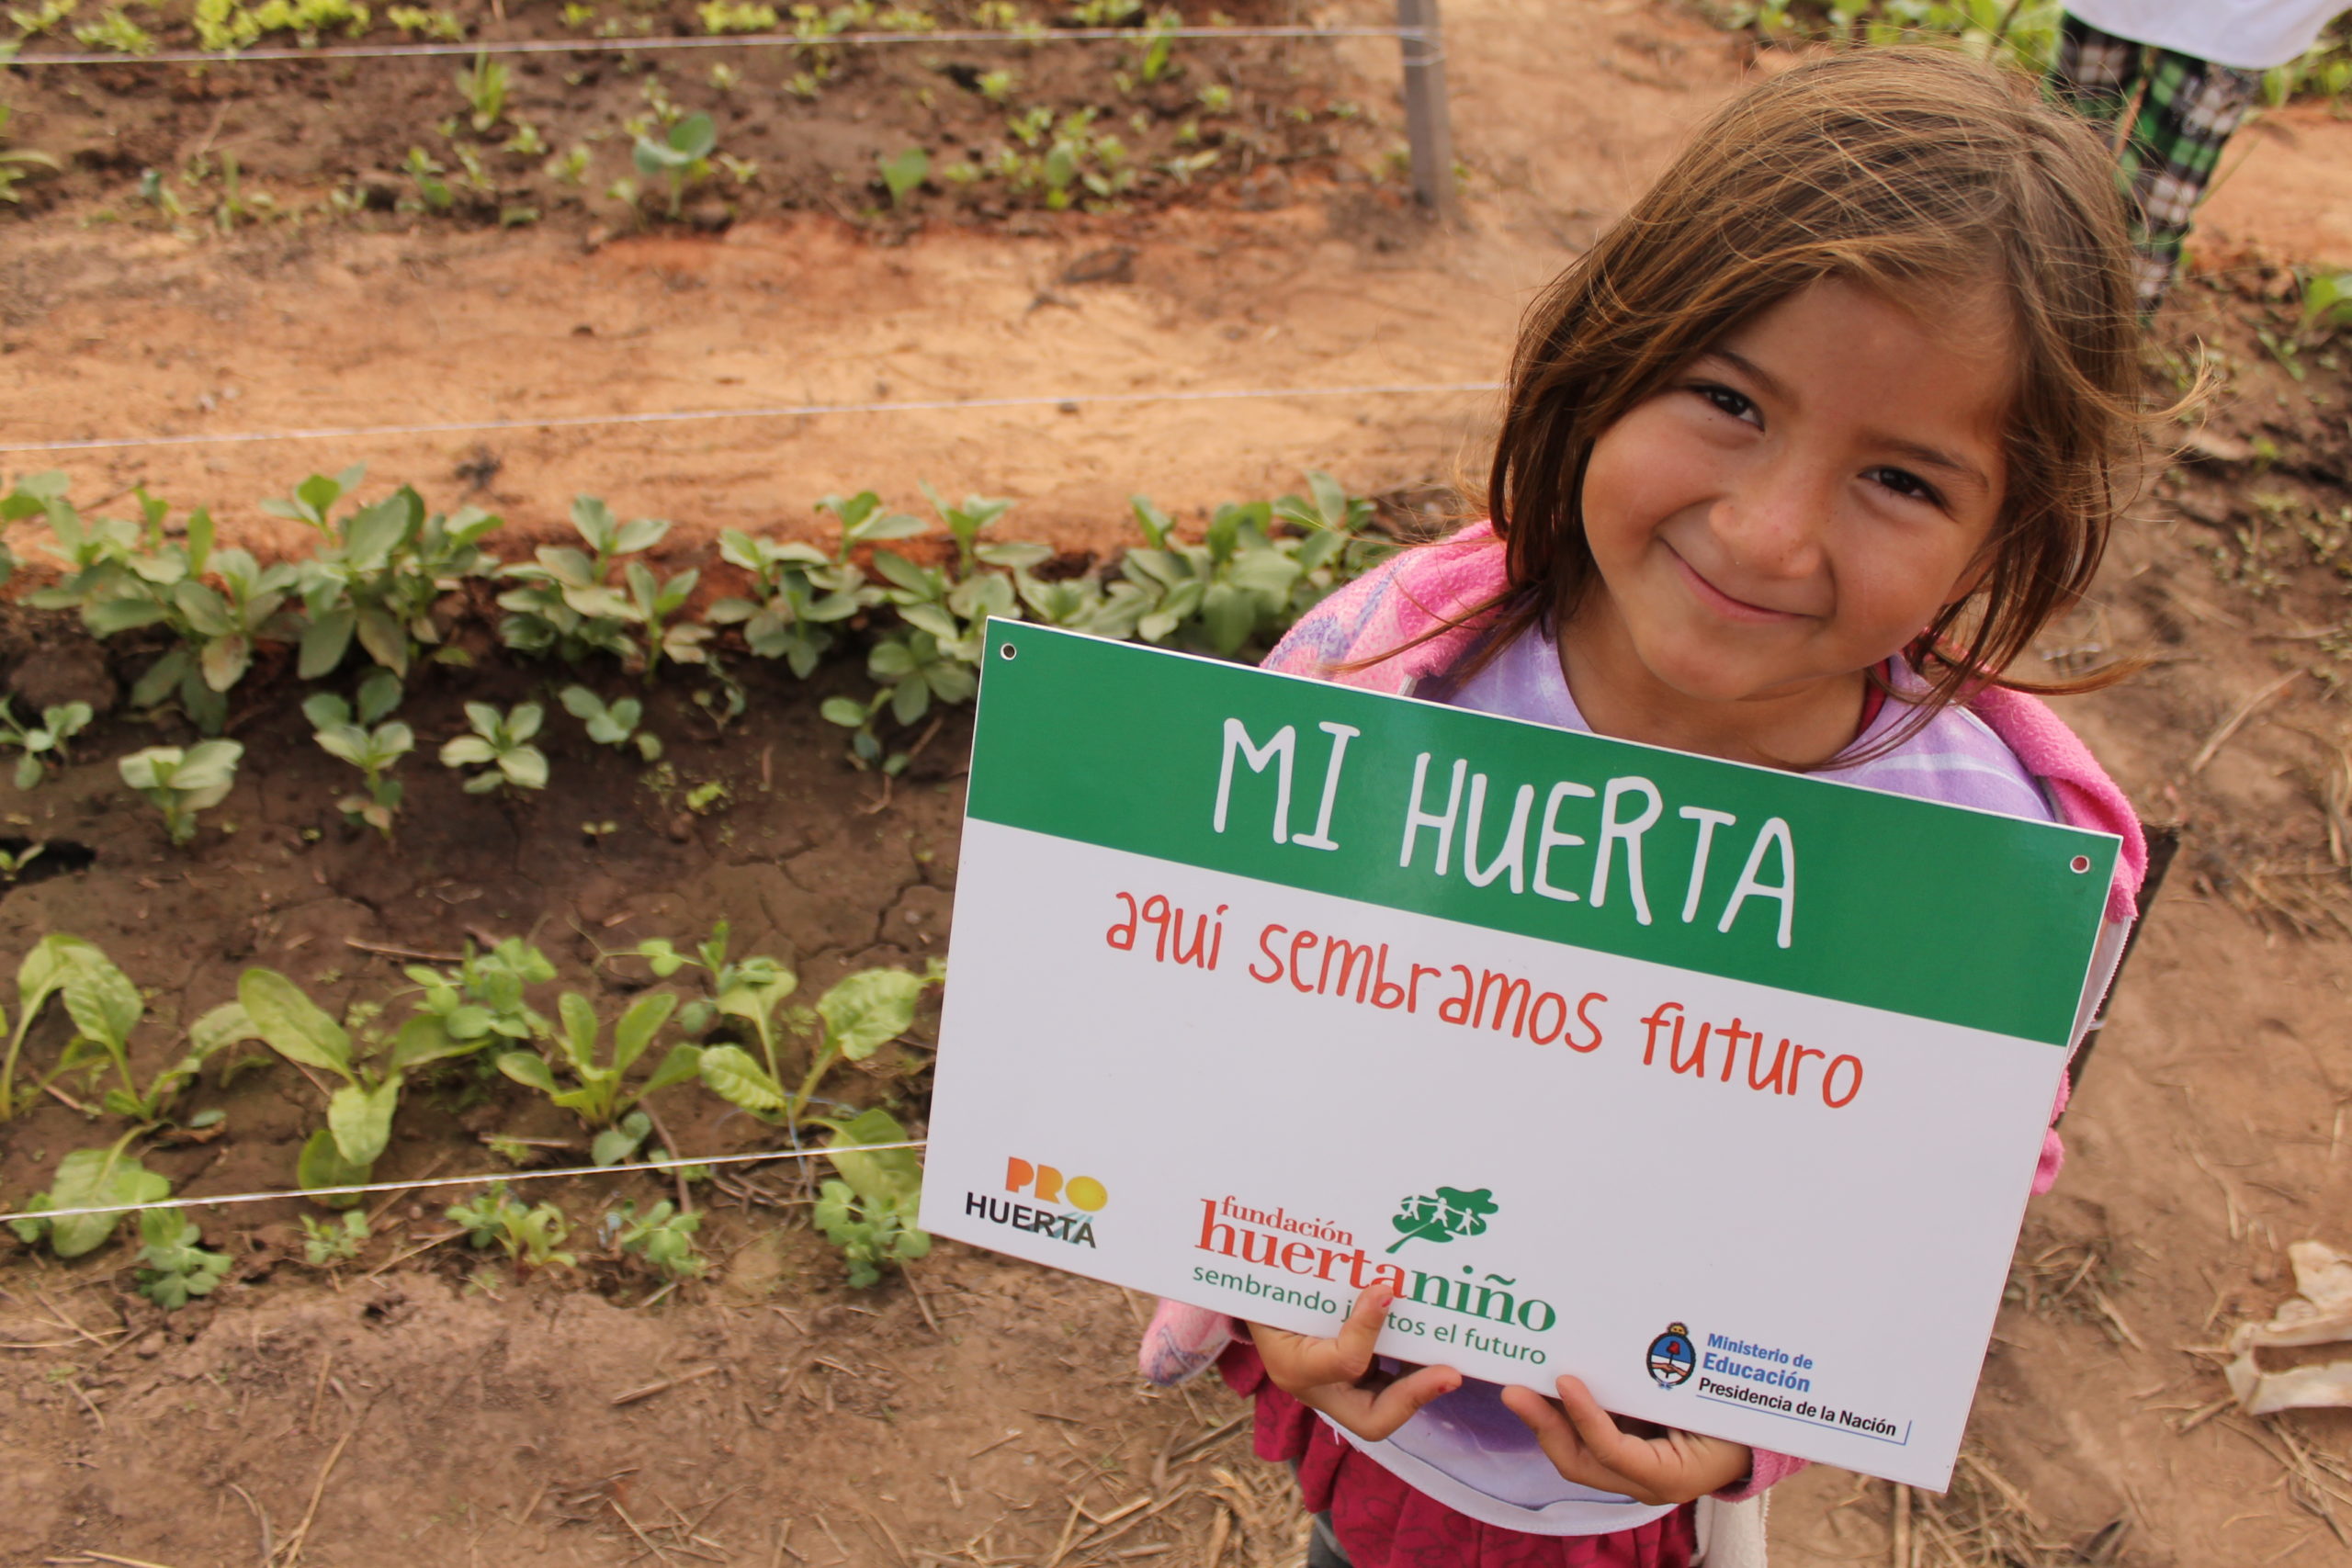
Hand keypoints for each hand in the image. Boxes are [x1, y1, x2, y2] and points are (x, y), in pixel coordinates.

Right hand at [1248, 1284, 1460, 1441]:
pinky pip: (1388, 1389)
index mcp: (1293, 1366)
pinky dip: (1413, 1372)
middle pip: (1374, 1421)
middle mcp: (1317, 1391)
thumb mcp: (1283, 1284)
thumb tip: (1375, 1271)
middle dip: (1415, 1397)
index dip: (1368, 1329)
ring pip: (1387, 1410)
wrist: (1257, 1304)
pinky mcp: (1353, 1385)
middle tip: (1451, 1373)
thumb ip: (1321, 1278)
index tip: (1386, 1290)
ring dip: (1421, 1386)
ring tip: (1452, 1359)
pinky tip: (1433, 1345)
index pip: (1344, 1362)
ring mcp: (1337, 1393)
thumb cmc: (1269, 1289)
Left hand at [1499, 1375, 1752, 1504]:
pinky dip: (1562, 1413)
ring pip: (1573, 1451)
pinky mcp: (1619, 1452)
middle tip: (1515, 1389)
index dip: (1586, 1417)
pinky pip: (1582, 1438)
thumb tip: (1647, 1341)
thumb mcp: (1710, 1404)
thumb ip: (1671, 1387)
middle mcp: (1642, 1483)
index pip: (1614, 1452)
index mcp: (1670, 1475)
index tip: (1566, 1380)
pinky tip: (1546, 1383)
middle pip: (1579, 1460)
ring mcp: (1627, 1471)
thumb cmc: (1736, 1419)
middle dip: (1544, 1424)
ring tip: (1521, 1381)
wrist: (1751, 1440)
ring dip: (1545, 1417)